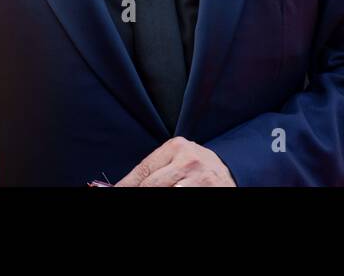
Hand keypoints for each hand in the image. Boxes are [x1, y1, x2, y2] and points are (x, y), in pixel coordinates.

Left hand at [116, 137, 235, 186]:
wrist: (231, 173)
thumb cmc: (197, 169)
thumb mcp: (177, 161)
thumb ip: (155, 170)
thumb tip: (121, 186)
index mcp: (176, 147)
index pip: (142, 170)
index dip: (126, 185)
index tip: (113, 191)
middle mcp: (188, 160)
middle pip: (150, 185)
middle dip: (138, 192)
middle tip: (128, 195)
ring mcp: (199, 178)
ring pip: (163, 192)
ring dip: (155, 194)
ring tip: (151, 192)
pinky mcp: (208, 190)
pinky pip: (179, 196)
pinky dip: (172, 195)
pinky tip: (173, 192)